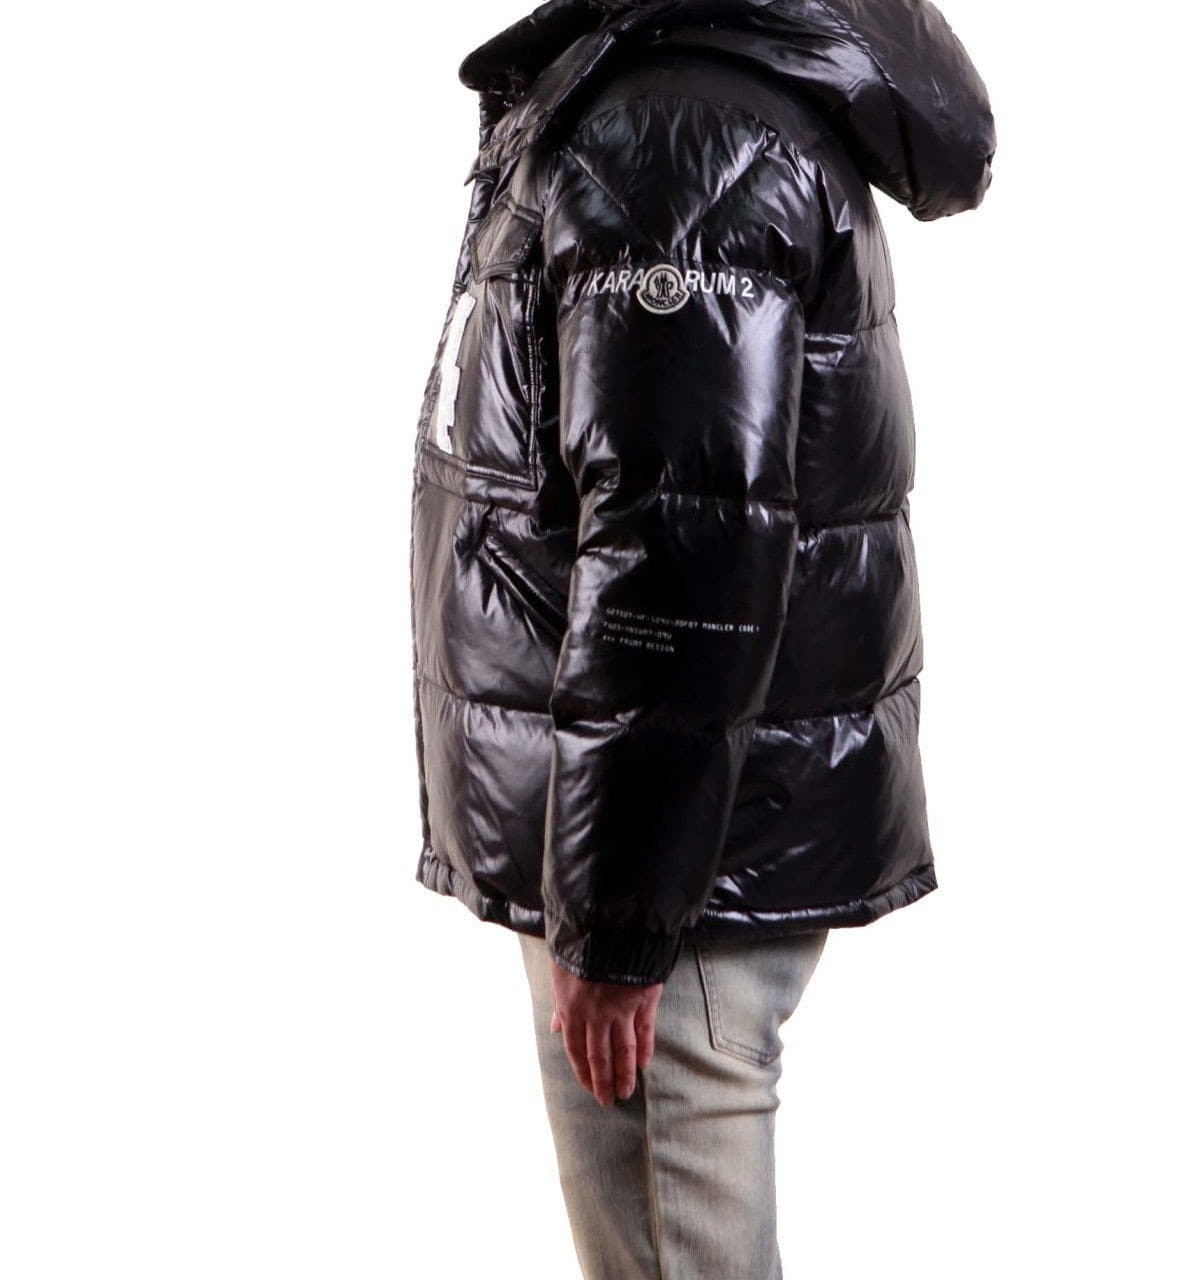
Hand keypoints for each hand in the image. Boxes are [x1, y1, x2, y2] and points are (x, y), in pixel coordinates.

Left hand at [548, 953, 663, 1106]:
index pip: (576, 1049)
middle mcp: (596, 1014)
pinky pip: (645, 1031)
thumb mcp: (559, 970)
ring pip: (624, 1050)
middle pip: (600, 1056)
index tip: (590, 1088)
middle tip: (609, 1101)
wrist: (610, 920)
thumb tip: (556, 1029)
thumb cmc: (579, 942)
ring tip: (627, 1092)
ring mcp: (622, 1008)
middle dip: (604, 1081)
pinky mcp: (644, 999)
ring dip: (625, 1074)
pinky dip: (645, 1049)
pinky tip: (644, 1064)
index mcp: (571, 1008)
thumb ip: (560, 1003)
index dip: (583, 1072)